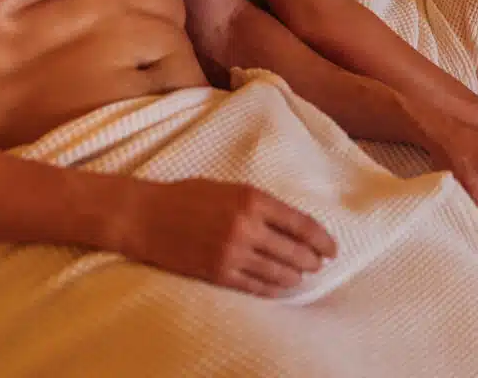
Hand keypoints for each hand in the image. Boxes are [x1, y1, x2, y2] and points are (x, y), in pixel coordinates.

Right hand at [116, 178, 337, 296]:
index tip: (332, 248)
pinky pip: (255, 286)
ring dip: (295, 276)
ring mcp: (232, 252)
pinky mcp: (217, 273)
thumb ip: (260, 204)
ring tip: (301, 276)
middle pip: (295, 251)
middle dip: (312, 260)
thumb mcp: (229, 188)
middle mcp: (246, 226)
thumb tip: (291, 224)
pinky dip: (272, 289)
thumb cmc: (187, 196)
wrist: (145, 215)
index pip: (301, 224)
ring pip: (278, 272)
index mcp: (252, 199)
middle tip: (319, 264)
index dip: (322, 239)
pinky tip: (280, 288)